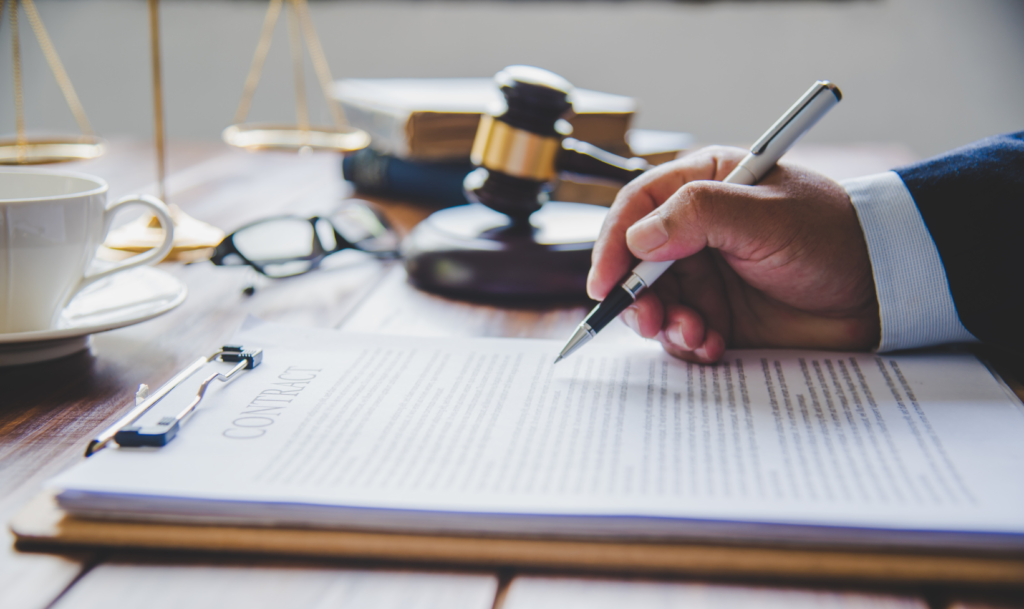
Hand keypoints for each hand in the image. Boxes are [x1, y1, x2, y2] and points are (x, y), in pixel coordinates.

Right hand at [587, 146, 880, 362]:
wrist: (881, 289)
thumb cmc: (833, 236)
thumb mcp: (766, 215)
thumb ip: (698, 216)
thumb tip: (636, 239)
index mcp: (701, 186)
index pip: (636, 209)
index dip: (612, 245)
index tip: (606, 282)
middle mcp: (694, 231)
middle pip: (633, 263)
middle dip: (634, 296)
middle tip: (649, 320)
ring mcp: (705, 274)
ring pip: (653, 302)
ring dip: (663, 324)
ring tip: (695, 334)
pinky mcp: (718, 314)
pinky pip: (681, 332)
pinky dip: (688, 344)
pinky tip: (713, 345)